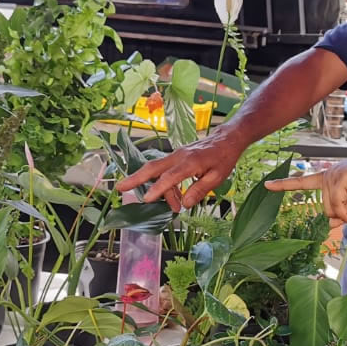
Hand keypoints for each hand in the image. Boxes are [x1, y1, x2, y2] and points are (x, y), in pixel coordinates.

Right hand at [114, 129, 245, 210]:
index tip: (146, 199)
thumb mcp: (217, 177)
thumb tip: (184, 204)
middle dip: (135, 178)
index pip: (169, 177)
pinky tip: (174, 196)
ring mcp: (176, 154)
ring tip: (173, 207)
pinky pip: (164, 169)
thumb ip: (200, 190)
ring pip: (156, 169)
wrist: (227, 138)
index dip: (158, 189)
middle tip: (119, 187)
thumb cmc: (224, 158)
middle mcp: (179, 156)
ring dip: (156, 188)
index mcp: (190, 162)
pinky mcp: (176, 156)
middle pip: (152, 168)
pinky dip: (162, 182)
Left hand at [265, 148, 346, 224]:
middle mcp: (328, 176)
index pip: (302, 182)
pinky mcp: (341, 178)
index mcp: (329, 179)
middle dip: (343, 214)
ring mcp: (333, 176)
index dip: (284, 185)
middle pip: (325, 209)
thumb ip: (346, 210)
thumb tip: (335, 223)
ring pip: (332, 208)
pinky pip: (339, 203)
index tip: (266, 185)